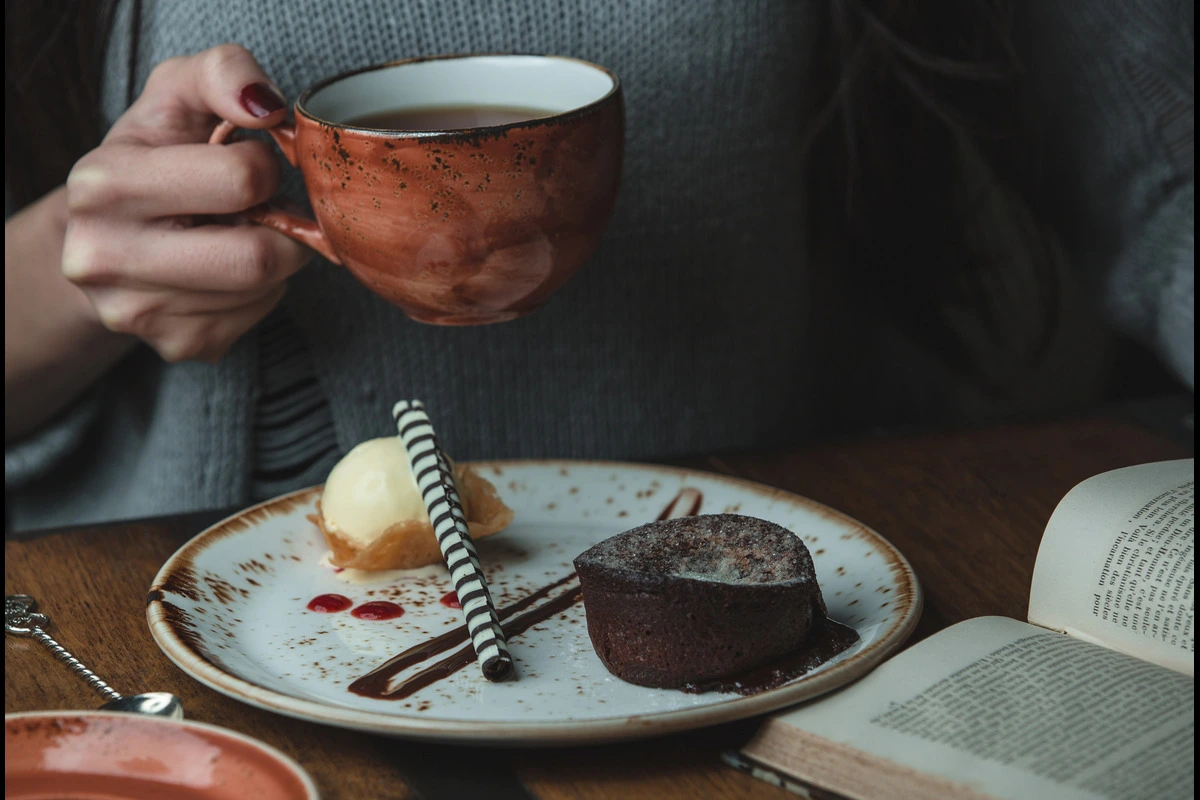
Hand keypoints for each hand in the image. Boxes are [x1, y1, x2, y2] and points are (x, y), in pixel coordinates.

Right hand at [62, 44, 309, 362]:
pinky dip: (260, 292)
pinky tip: (225, 269)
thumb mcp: (178, 93)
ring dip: (272, 259)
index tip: (245, 166)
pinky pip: (257, 319)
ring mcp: (137, 312)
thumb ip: (223, 74)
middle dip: (280, 228)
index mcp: (105, 185)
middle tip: (261, 210)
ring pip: (264, 291)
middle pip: (257, 259)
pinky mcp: (174, 345)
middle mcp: (106, 256)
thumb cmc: (154, 154)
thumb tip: (266, 106)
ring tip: (234, 234)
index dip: (262, 168)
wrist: (106, 228)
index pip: (241, 181)